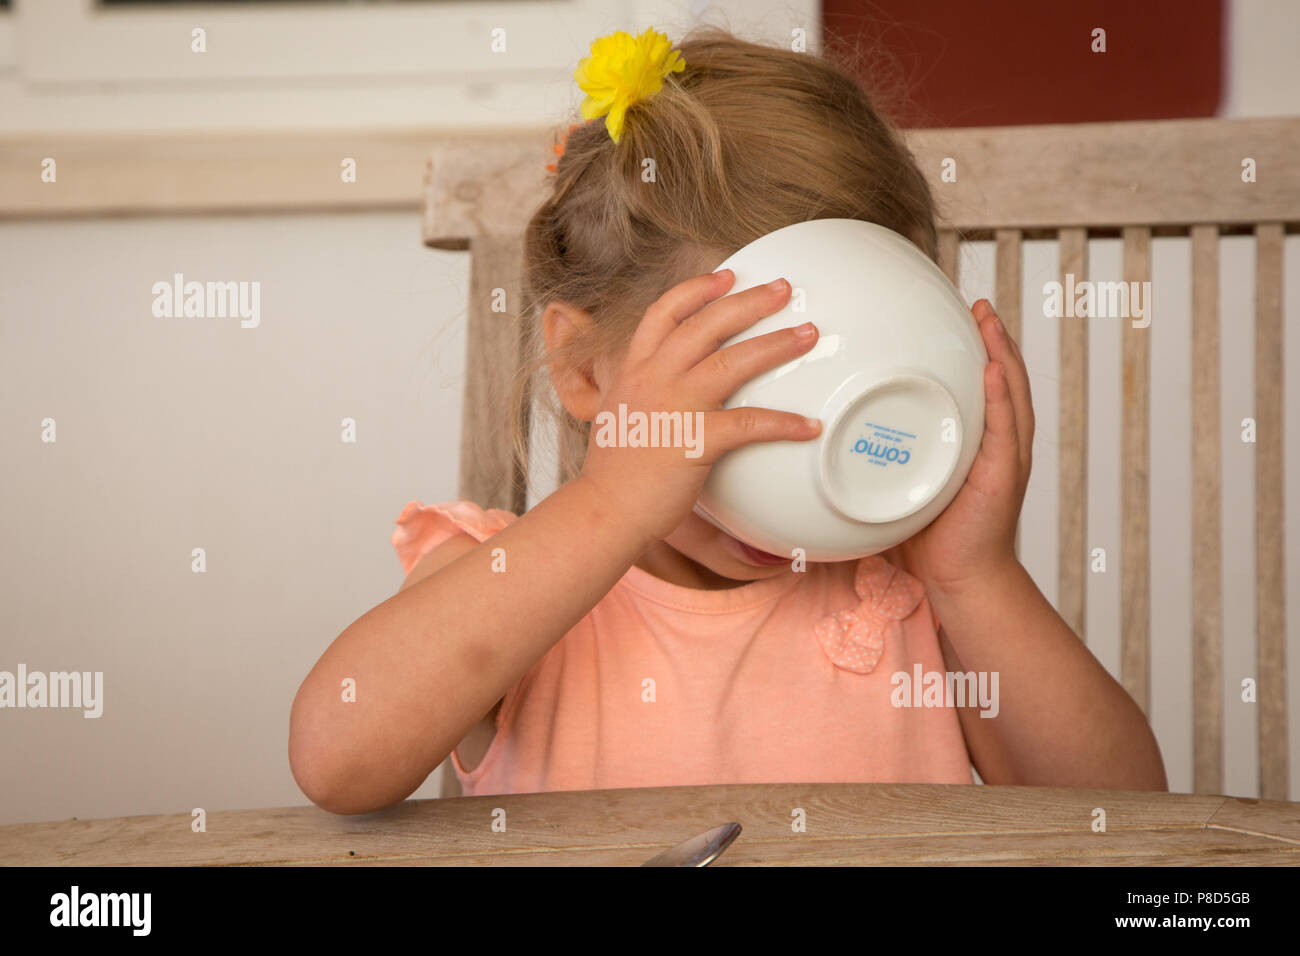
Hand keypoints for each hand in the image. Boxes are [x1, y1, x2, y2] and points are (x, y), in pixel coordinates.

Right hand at [578, 269, 822, 546]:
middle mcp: (653, 379)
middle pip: (707, 324)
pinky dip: (784, 423)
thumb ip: (638, 393)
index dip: (697, 289)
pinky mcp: (696, 441)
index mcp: (633, 370)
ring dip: (775, 344)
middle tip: (783, 289)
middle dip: (749, 301)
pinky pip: (750, 424)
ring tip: (808, 334)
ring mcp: (675, 406)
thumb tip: (659, 388)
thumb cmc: (613, 473)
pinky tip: (810, 425)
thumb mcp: (616, 414)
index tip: (726, 276)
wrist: (604, 511)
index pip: (664, 313)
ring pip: (732, 361)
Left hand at [895, 299, 1033, 593]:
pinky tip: (992, 370)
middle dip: (995, 339)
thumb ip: (886, 456)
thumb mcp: (906, 483)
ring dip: (1002, 354)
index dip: (979, 351)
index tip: (966, 316)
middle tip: (980, 305)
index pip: (984, 387)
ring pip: (1011, 395)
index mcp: (979, 442)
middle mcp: (999, 443)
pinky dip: (1000, 396)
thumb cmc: (930, 536)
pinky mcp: (1003, 474)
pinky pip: (1005, 428)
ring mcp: (1005, 457)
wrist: (958, 576)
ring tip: (989, 321)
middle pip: (1005, 379)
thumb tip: (835, 438)